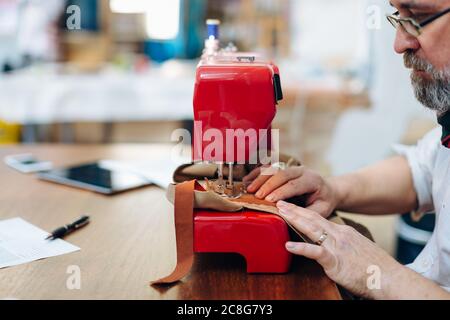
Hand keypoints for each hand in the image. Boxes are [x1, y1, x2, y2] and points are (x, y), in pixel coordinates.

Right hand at [244, 165, 337, 217]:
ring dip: (260, 178)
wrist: (327, 190)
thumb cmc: (323, 201)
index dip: (281, 191)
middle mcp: (301, 171)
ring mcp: (291, 168)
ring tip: (249, 189)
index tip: (269, 200)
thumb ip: (307, 213)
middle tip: (257, 196)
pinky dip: (257, 174)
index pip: (294, 184)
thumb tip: (289, 216)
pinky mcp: (283, 169)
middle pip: (282, 174)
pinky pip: (268, 168)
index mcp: (312, 180)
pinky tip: (247, 180)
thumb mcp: (322, 210)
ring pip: (273, 169)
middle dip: (268, 185)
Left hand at [276, 201, 401, 298]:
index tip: (290, 206)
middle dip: (294, 209)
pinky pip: (315, 252)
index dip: (303, 211)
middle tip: (278, 202)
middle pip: (313, 218)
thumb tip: (333, 245)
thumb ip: (344, 244)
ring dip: (294, 219)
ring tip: (280, 213)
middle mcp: (340, 235)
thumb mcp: (358, 249)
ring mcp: (337, 247)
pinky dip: (301, 248)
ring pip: (312, 229)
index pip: (319, 218)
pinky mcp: (336, 261)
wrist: (391, 279)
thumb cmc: (376, 269)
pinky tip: (288, 245)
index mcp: (344, 232)